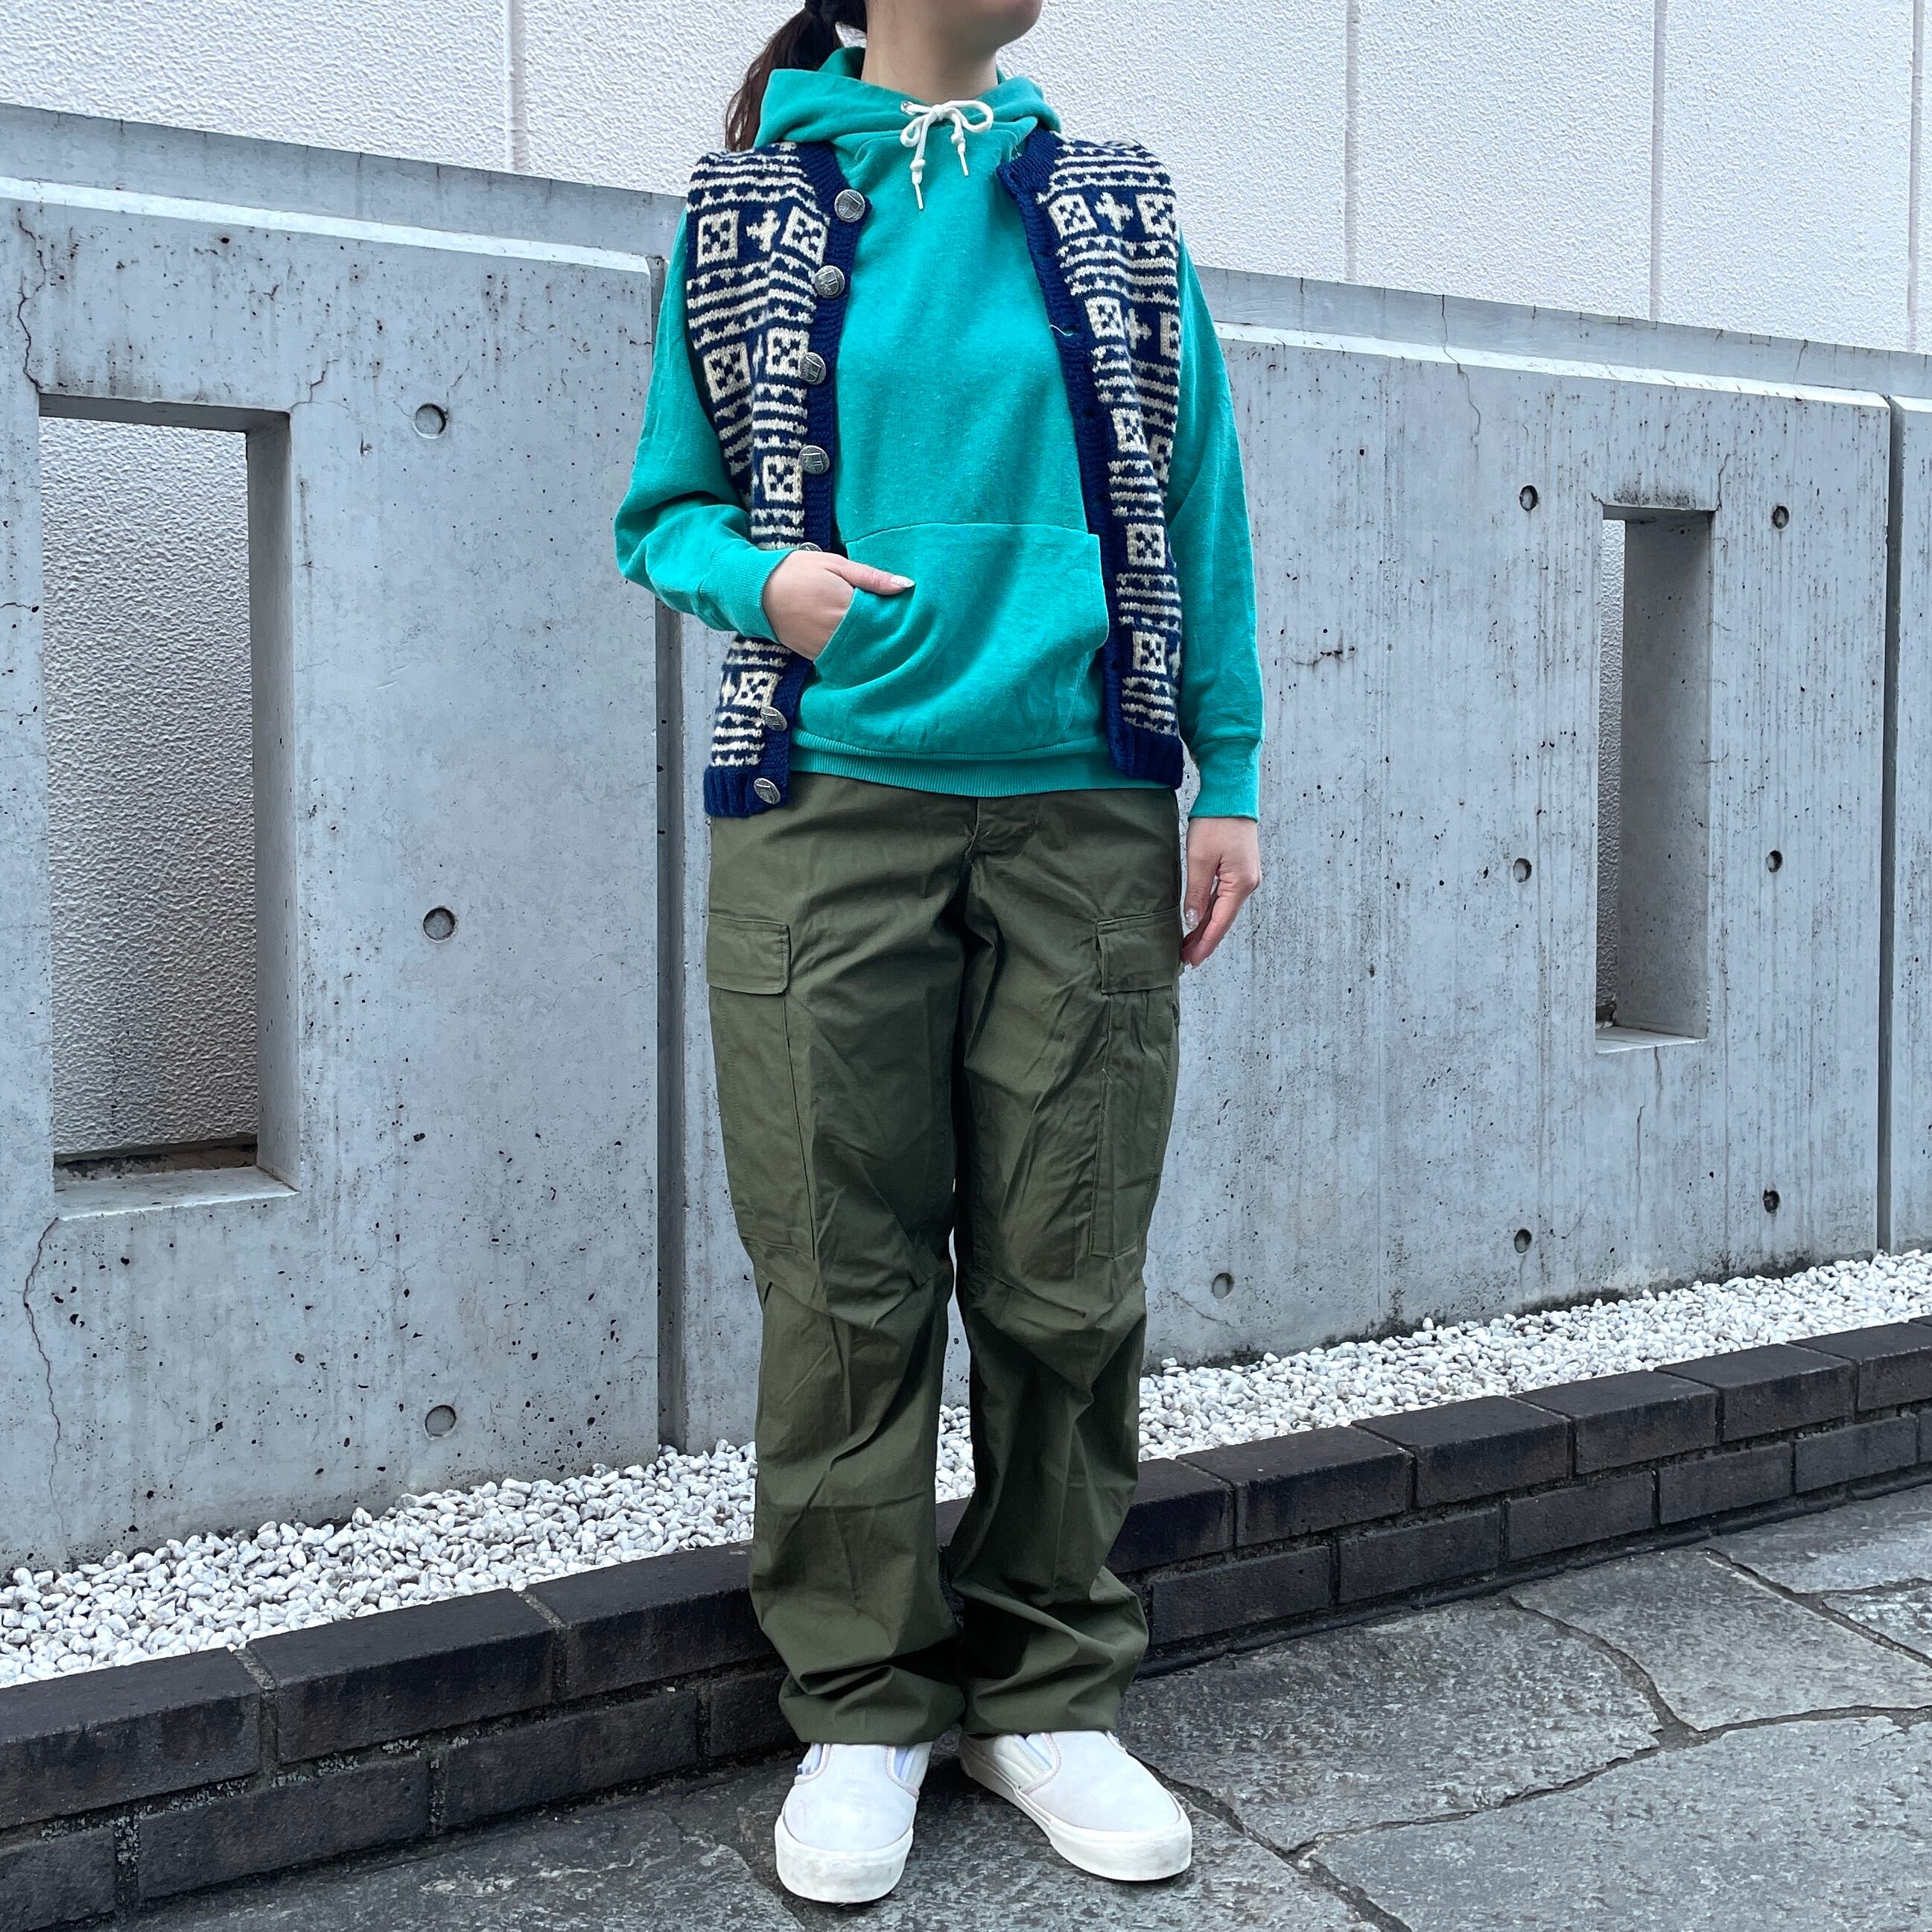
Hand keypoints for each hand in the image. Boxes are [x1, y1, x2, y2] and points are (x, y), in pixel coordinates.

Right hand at [761, 550, 912, 658]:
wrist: (758, 591)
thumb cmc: (798, 571)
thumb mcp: (835, 564)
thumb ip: (871, 577)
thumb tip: (907, 585)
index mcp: (846, 607)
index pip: (885, 621)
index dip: (898, 620)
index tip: (910, 616)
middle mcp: (837, 633)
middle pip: (875, 641)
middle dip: (889, 636)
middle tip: (904, 629)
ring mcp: (824, 648)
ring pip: (859, 653)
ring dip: (871, 647)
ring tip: (885, 638)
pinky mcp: (814, 656)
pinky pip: (841, 659)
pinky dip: (853, 654)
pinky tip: (860, 645)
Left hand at [1181, 816, 1260, 966]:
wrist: (1231, 794)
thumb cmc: (1216, 822)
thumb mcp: (1200, 859)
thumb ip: (1196, 892)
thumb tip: (1193, 920)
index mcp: (1241, 884)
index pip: (1220, 923)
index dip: (1205, 944)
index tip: (1191, 960)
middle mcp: (1248, 884)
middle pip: (1223, 920)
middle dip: (1204, 940)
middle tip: (1186, 958)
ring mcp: (1247, 877)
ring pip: (1224, 909)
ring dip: (1207, 926)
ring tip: (1189, 944)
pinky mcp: (1241, 869)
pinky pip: (1225, 897)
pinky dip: (1212, 910)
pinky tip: (1201, 919)